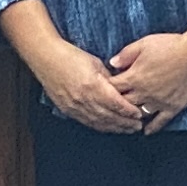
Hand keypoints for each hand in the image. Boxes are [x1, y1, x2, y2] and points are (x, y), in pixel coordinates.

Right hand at [26, 38, 141, 132]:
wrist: (46, 59)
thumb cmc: (71, 56)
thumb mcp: (95, 63)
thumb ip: (109, 78)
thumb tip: (121, 88)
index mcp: (93, 85)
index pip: (116, 103)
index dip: (129, 111)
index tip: (140, 114)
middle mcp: (84, 99)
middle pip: (109, 116)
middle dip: (125, 123)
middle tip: (138, 126)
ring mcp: (75, 106)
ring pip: (99, 122)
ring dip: (115, 127)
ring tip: (127, 130)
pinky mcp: (68, 109)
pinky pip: (87, 122)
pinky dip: (100, 126)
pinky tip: (108, 128)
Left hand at [105, 32, 186, 128]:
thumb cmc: (171, 46)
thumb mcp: (144, 44)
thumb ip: (126, 54)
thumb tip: (112, 63)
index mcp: (135, 77)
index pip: (113, 87)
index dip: (106, 88)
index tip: (102, 89)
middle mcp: (144, 93)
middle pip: (123, 103)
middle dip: (116, 104)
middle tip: (110, 106)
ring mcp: (158, 102)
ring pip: (139, 114)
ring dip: (131, 116)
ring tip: (125, 118)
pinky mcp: (172, 107)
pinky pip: (160, 121)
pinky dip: (152, 127)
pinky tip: (146, 131)